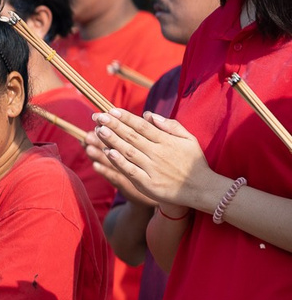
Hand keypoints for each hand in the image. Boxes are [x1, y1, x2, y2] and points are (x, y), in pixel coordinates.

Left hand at [89, 109, 221, 211]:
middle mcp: (158, 153)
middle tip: (98, 117)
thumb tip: (148, 114)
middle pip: (132, 136)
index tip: (110, 110)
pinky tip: (107, 153)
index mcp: (167, 141)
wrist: (201, 189)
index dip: (125, 117)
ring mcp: (152, 168)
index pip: (142, 126)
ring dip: (112, 141)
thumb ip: (170, 125)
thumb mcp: (189, 139)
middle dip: (113, 125)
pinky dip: (119, 161)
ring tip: (99, 131)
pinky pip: (130, 170)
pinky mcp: (147, 183)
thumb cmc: (194, 163)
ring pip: (128, 151)